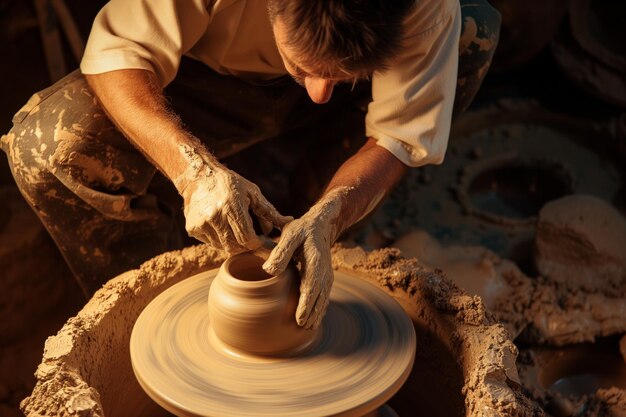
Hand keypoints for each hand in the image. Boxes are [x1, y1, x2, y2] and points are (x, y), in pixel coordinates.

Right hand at [179, 164, 291, 252]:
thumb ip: (270, 212)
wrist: (200, 177)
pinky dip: (220, 240)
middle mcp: (215, 216)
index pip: (248, 239)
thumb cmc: (232, 184)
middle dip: (246, 245)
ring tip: (237, 230)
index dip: (257, 243)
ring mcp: (202, 223)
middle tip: (251, 237)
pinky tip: (222, 227)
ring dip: (233, 243)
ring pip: (223, 247)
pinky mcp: (192, 228)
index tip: (261, 238)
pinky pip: (211, 243)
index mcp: (232, 206)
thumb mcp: (253, 193)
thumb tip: (289, 223)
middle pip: (236, 246)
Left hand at [262, 188, 345, 328]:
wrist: (321, 225)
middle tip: (302, 329)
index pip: (311, 288)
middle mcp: (324, 272)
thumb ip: (281, 251)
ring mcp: (327, 276)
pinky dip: (320, 309)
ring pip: (323, 300)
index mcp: (315, 262)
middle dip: (311, 315)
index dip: (306, 305)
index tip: (300, 319)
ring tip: (308, 328)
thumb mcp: (290, 234)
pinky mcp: (326, 278)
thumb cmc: (302, 230)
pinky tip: (314, 319)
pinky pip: (324, 297)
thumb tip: (269, 270)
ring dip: (317, 314)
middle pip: (319, 298)